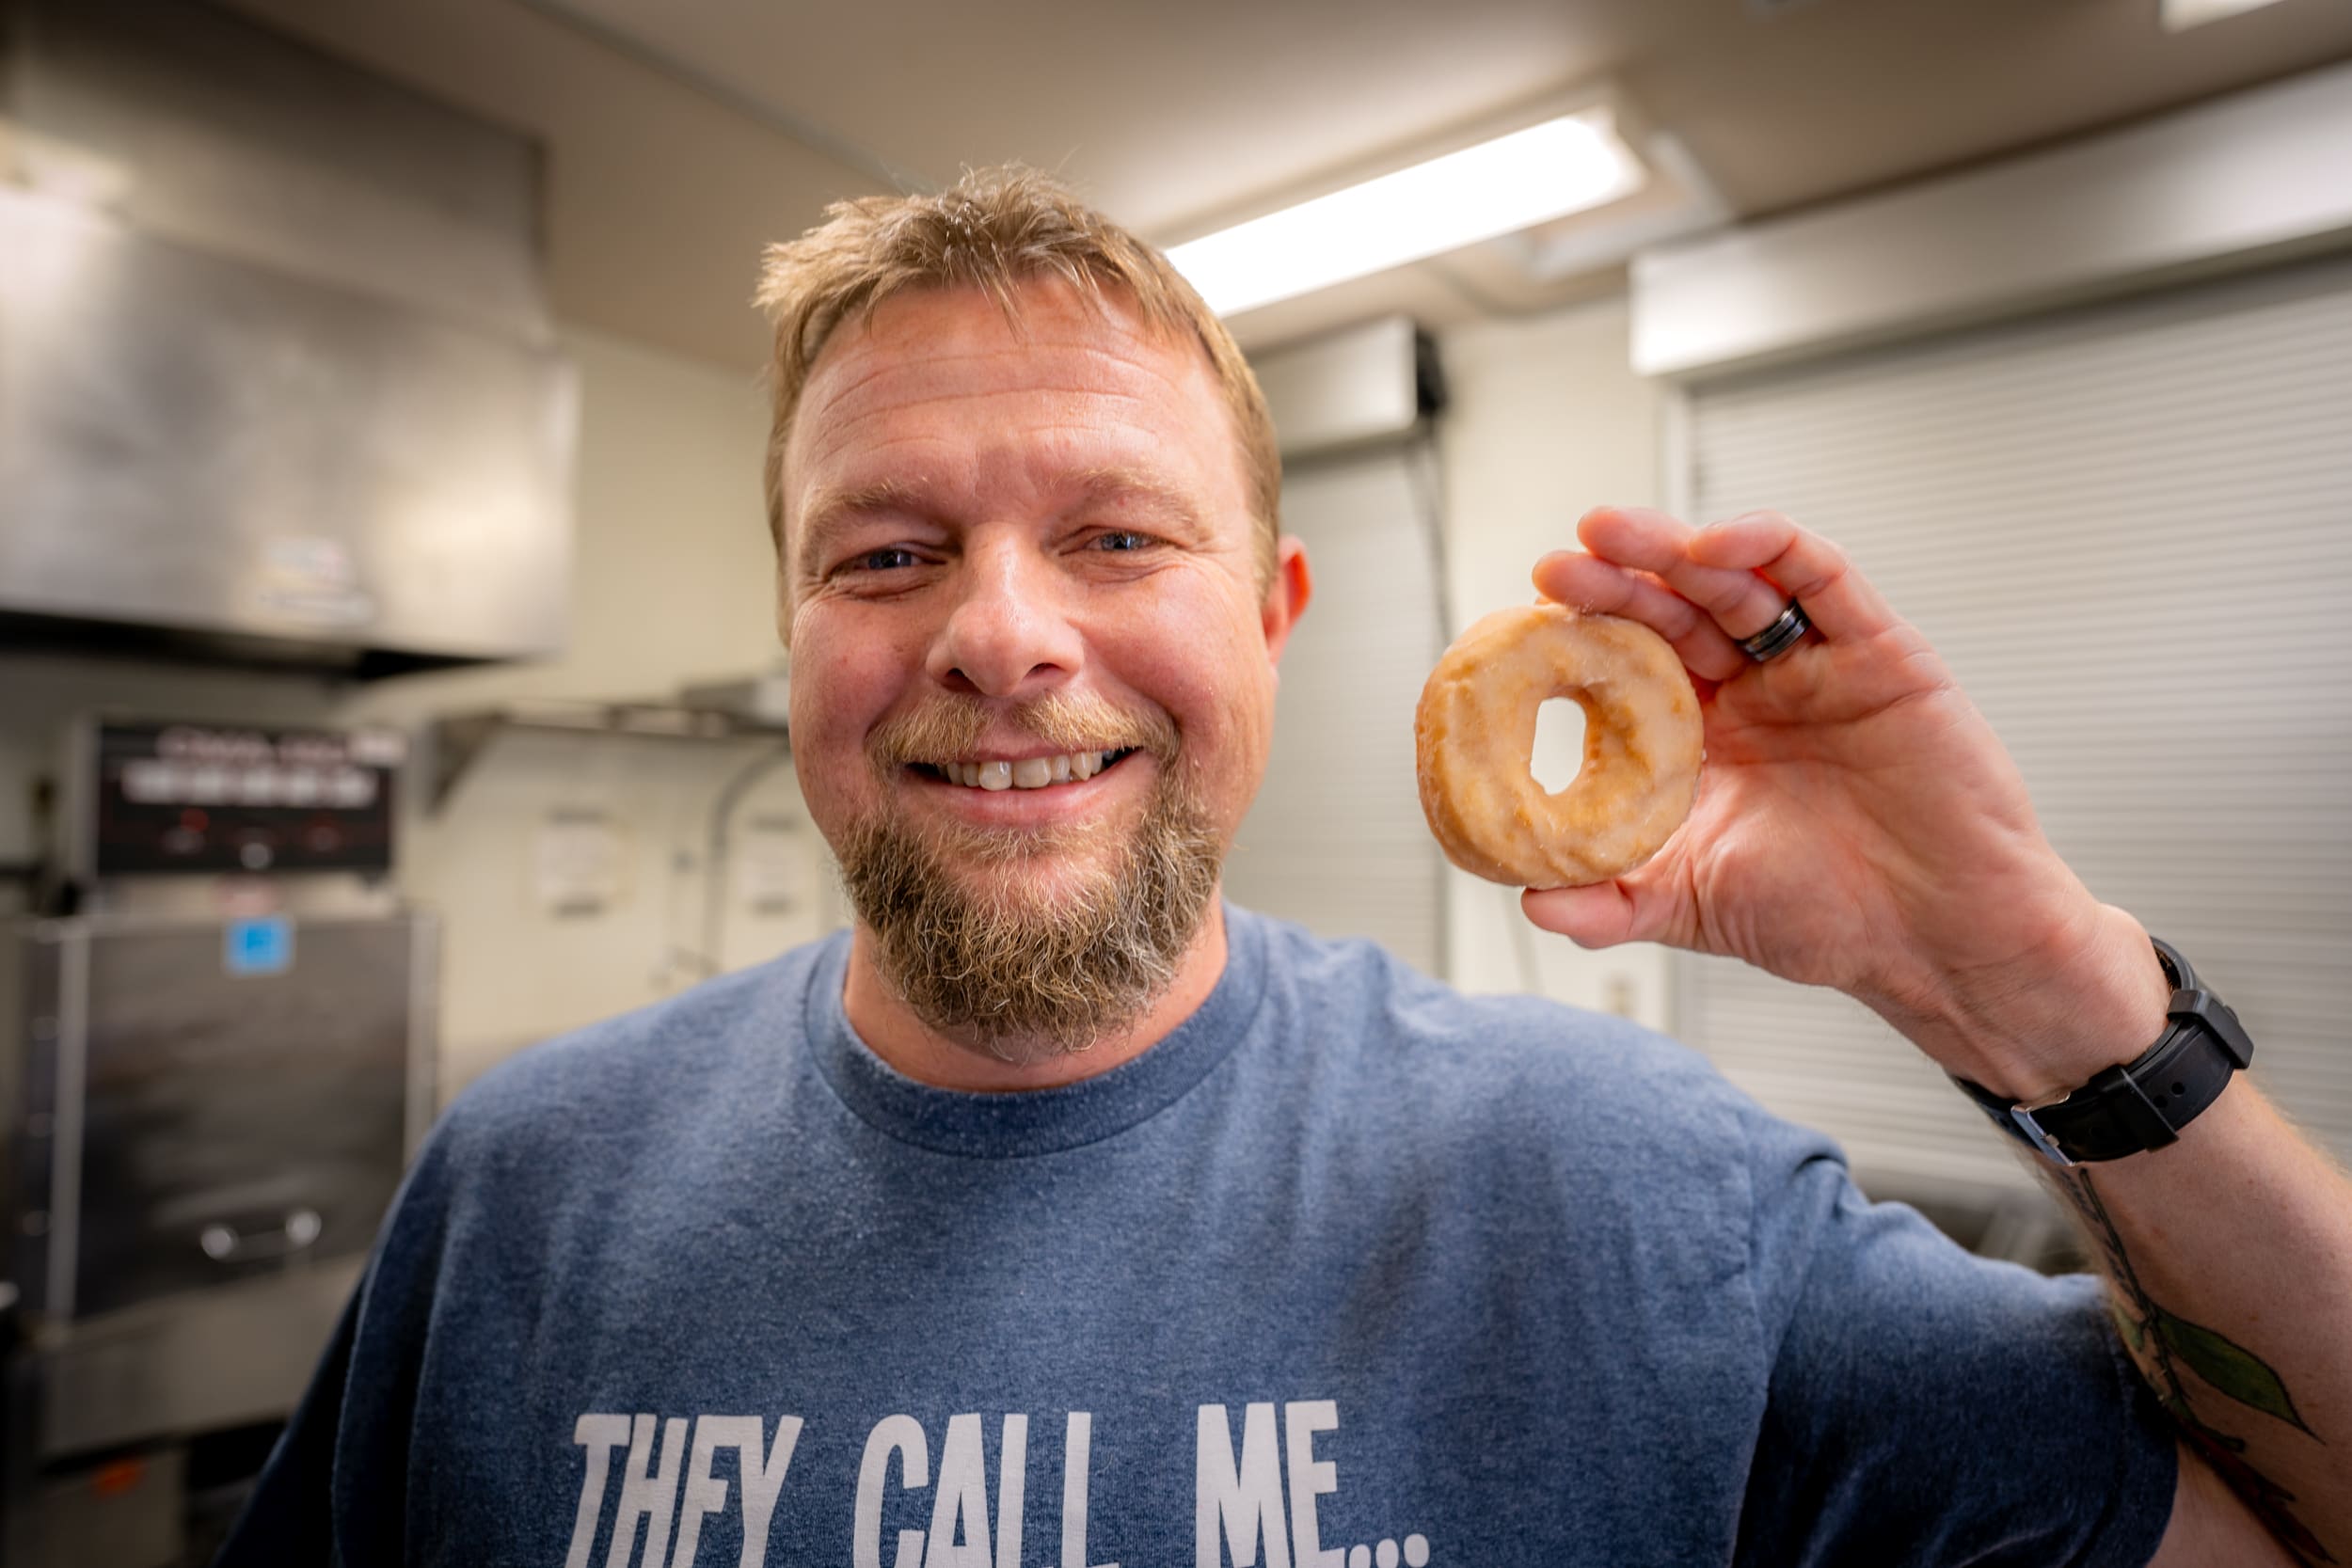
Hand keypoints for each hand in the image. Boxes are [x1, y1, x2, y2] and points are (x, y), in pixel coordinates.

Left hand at [1523, 506, 2166, 1095]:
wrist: (1941, 940)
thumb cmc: (1829, 920)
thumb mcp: (1694, 908)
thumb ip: (1611, 903)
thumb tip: (1527, 900)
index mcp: (1703, 739)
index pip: (1629, 666)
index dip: (1582, 641)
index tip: (1523, 631)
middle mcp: (1754, 691)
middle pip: (1672, 612)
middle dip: (1612, 581)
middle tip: (1554, 566)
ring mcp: (1814, 665)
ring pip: (1735, 581)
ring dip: (1671, 550)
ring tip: (1607, 535)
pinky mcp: (1879, 650)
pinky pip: (1823, 576)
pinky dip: (1768, 547)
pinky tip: (1711, 545)